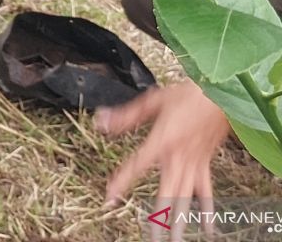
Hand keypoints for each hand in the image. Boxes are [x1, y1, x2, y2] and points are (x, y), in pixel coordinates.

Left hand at [97, 80, 227, 240]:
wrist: (221, 95)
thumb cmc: (188, 95)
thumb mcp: (153, 101)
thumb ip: (126, 116)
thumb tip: (101, 121)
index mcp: (161, 142)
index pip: (136, 166)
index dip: (122, 182)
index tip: (110, 198)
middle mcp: (178, 158)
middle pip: (166, 194)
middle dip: (158, 219)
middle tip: (152, 239)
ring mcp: (193, 165)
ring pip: (185, 199)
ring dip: (180, 221)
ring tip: (175, 241)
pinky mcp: (205, 166)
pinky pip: (206, 192)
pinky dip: (207, 211)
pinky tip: (207, 229)